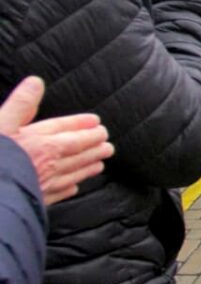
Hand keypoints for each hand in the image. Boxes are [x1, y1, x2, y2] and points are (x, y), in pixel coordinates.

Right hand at [0, 77, 112, 205]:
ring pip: (73, 172)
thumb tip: (36, 82)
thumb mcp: (1, 124)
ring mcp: (46, 183)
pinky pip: (60, 192)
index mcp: (41, 142)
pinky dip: (69, 187)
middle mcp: (48, 162)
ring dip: (88, 165)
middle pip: (77, 151)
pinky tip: (73, 186)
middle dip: (93, 145)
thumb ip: (21, 104)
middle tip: (107, 143)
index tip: (96, 122)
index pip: (67, 130)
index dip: (81, 125)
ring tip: (100, 162)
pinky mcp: (39, 201)